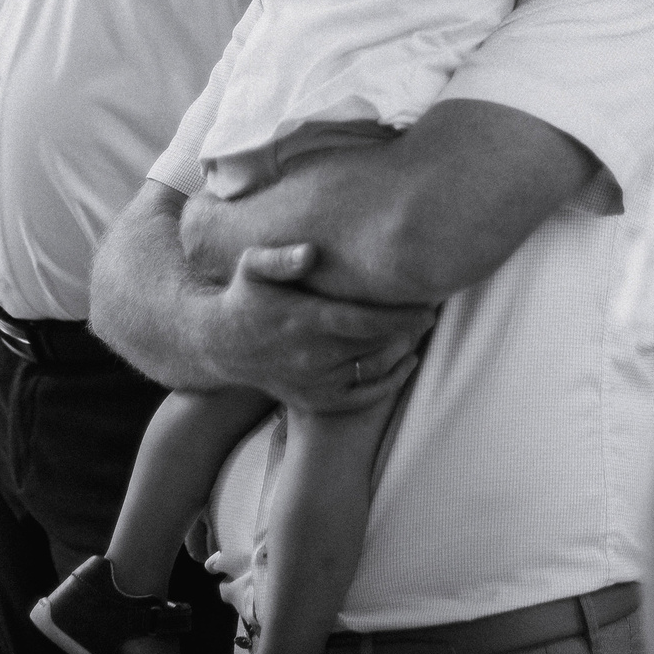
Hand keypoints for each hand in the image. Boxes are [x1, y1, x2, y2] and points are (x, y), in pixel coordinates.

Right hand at [204, 244, 432, 413]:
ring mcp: (314, 382)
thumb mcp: (252, 267)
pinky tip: (407, 364)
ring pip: (373, 369)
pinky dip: (390, 383)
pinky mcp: (315, 400)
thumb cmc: (247, 297)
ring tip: (420, 331)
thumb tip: (310, 253)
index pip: (364, 321)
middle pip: (376, 345)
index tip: (428, 307)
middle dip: (407, 330)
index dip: (400, 317)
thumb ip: (280, 258)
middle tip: (431, 311)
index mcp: (303, 321)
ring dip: (402, 351)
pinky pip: (362, 397)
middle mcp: (311, 356)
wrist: (223, 346)